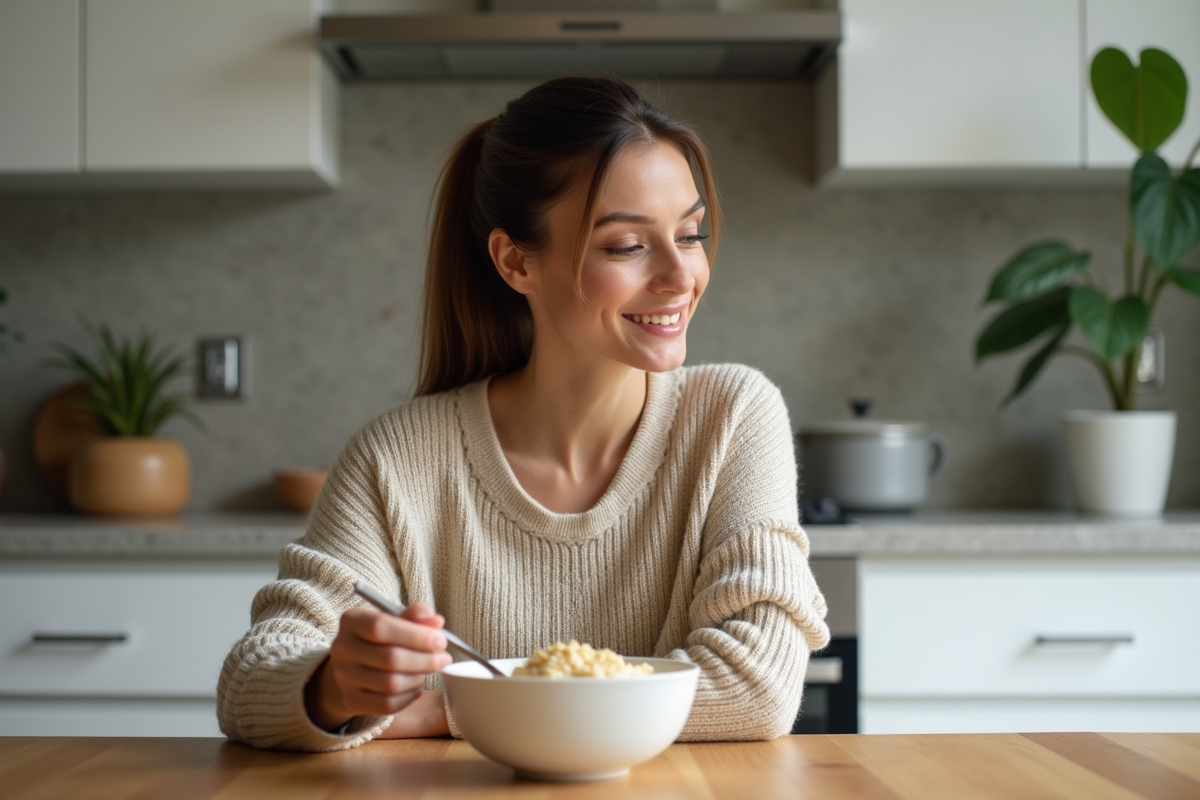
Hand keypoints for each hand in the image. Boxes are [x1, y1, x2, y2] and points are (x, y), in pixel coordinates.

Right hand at [305, 601, 452, 732]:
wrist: (351, 667)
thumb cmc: (379, 639)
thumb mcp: (394, 620)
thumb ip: (415, 616)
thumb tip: (436, 621)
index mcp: (351, 621)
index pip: (381, 627)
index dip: (416, 635)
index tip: (441, 641)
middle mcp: (342, 648)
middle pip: (390, 658)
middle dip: (425, 660)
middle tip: (443, 658)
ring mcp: (344, 677)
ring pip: (391, 684)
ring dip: (418, 678)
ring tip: (427, 671)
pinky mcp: (350, 700)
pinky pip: (387, 704)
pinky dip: (409, 697)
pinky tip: (416, 686)